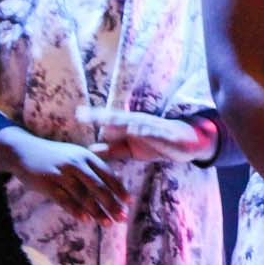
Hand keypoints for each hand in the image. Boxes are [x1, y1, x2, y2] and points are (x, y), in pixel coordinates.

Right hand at [4, 130, 128, 222]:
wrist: (22, 150)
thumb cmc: (55, 157)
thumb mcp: (76, 156)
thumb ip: (93, 170)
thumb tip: (115, 186)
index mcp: (86, 156)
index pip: (108, 175)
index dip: (120, 189)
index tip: (130, 203)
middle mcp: (75, 163)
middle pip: (98, 186)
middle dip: (112, 204)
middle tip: (122, 218)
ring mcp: (60, 173)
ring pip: (83, 195)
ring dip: (96, 211)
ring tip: (107, 223)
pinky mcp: (46, 182)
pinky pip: (63, 199)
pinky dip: (75, 210)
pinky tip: (85, 220)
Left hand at [81, 107, 217, 164]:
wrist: (186, 142)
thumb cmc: (155, 144)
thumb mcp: (130, 149)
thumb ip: (111, 150)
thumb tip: (89, 150)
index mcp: (129, 125)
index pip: (109, 119)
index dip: (95, 116)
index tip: (78, 114)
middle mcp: (139, 122)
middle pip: (119, 118)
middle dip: (104, 116)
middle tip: (87, 114)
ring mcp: (153, 127)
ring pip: (136, 124)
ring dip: (122, 122)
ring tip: (108, 122)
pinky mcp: (166, 136)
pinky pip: (155, 134)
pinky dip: (146, 132)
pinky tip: (137, 131)